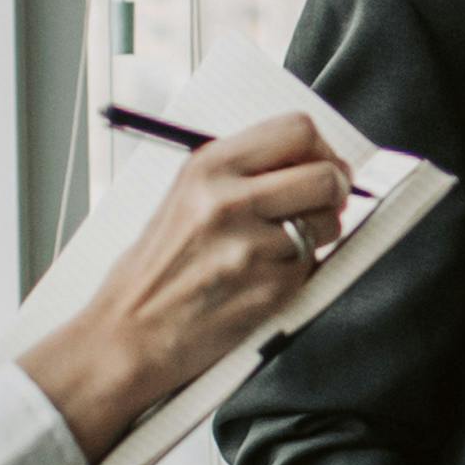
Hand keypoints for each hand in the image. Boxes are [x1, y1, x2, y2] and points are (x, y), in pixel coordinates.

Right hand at [32, 115, 347, 464]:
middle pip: (325, 176)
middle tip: (323, 202)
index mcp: (209, 167)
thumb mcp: (186, 196)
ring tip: (279, 246)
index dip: (322, 149)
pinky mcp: (268, 289)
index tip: (321, 164)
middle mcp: (230, 201)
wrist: (130, 332)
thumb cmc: (157, 267)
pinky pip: (312, 267)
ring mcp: (251, 247)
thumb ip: (243, 172)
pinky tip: (263, 277)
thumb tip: (312, 159)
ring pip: (327, 225)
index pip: (296, 131)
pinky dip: (299, 271)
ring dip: (317, 235)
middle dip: (334, 191)